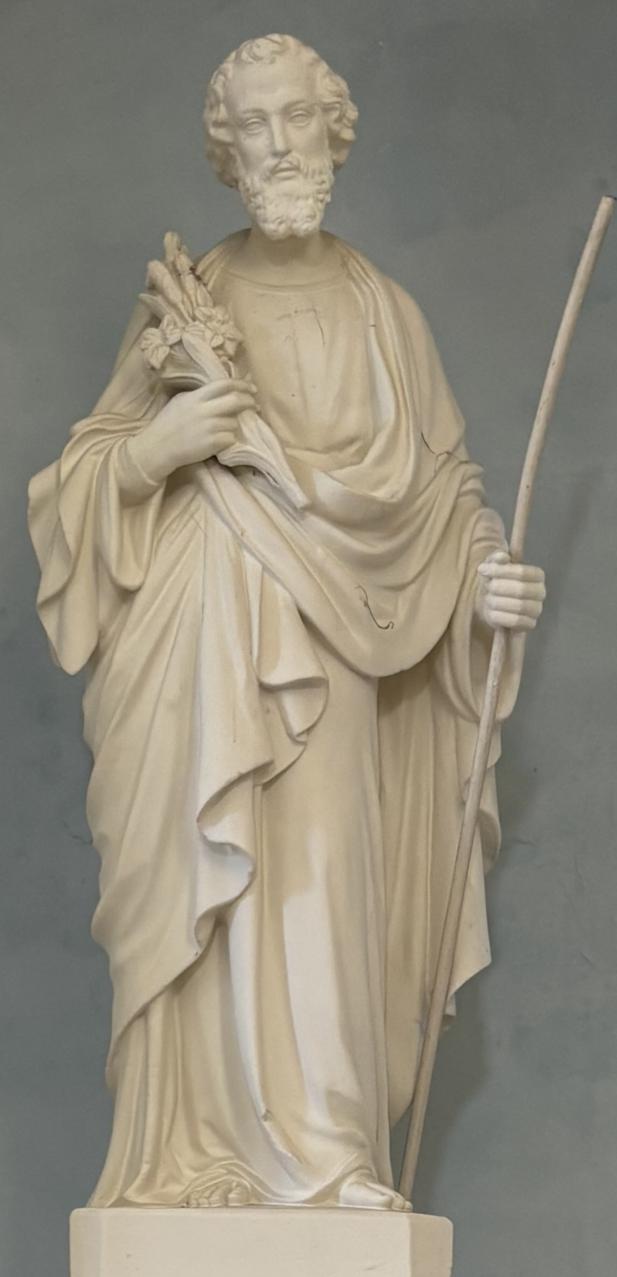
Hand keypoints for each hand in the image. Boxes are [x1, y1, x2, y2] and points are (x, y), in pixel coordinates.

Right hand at [126, 378, 256, 484]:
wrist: (158, 448)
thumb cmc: (167, 424)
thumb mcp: (180, 401)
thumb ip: (199, 395)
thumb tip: (221, 391)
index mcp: (196, 397)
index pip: (224, 385)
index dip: (241, 384)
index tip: (252, 388)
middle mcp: (204, 410)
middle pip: (236, 401)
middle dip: (249, 402)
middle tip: (255, 405)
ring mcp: (209, 427)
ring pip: (234, 422)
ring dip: (233, 425)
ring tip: (224, 429)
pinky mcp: (213, 444)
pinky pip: (231, 438)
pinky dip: (228, 439)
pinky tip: (219, 441)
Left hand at [476, 549, 545, 631]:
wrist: (491, 604)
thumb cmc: (495, 581)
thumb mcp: (493, 565)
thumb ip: (497, 558)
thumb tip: (503, 556)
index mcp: (537, 575)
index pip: (521, 571)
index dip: (500, 571)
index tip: (482, 570)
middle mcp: (541, 592)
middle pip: (520, 589)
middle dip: (497, 588)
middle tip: (487, 587)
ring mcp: (537, 609)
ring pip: (517, 606)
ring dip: (496, 602)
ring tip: (489, 599)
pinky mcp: (529, 624)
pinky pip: (514, 621)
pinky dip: (499, 616)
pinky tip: (492, 612)